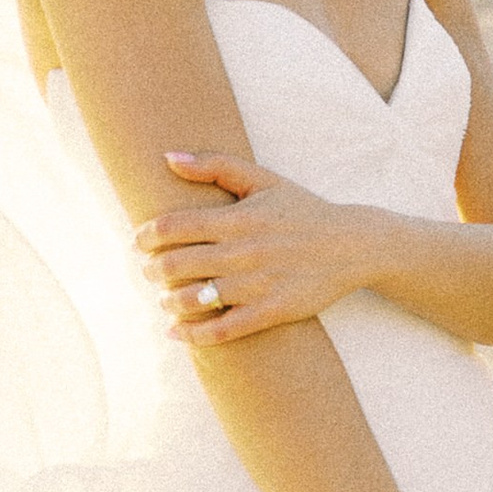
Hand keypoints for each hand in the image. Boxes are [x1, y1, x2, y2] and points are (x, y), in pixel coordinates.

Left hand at [134, 153, 372, 341]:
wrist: (354, 245)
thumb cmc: (302, 210)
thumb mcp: (263, 179)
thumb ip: (215, 165)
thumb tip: (168, 158)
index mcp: (238, 217)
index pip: (174, 226)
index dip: (146, 236)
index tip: (138, 242)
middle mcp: (245, 251)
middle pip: (176, 264)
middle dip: (152, 270)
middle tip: (149, 271)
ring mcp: (258, 284)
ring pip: (194, 298)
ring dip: (168, 301)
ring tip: (166, 298)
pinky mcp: (272, 311)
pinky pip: (222, 329)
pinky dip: (193, 334)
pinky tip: (176, 331)